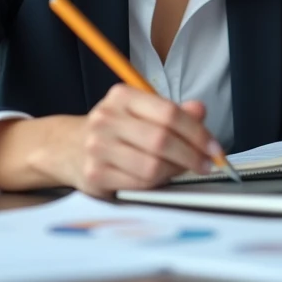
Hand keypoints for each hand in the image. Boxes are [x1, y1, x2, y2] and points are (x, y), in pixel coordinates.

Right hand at [62, 84, 218, 197]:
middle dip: (192, 155)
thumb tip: (200, 110)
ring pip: (152, 166)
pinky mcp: (95, 174)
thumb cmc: (114, 130)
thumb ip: (173, 112)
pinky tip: (160, 178)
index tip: (214, 147)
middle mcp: (106, 118)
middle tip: (207, 164)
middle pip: (162, 140)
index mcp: (122, 96)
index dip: (197, 132)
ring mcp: (98, 147)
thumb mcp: (141, 112)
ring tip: (181, 170)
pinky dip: (156, 184)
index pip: (169, 113)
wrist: (67, 147)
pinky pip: (138, 184)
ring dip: (175, 171)